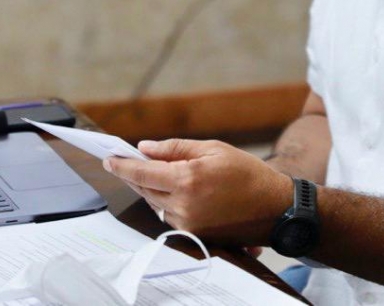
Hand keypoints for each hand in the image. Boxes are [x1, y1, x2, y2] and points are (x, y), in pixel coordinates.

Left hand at [104, 138, 291, 244]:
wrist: (274, 208)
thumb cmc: (247, 173)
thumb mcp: (213, 149)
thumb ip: (175, 149)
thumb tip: (145, 148)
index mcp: (187, 179)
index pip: (143, 173)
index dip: (122, 166)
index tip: (109, 159)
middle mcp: (183, 205)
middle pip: (146, 189)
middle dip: (136, 174)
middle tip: (128, 161)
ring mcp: (188, 223)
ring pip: (157, 203)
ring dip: (154, 188)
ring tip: (163, 173)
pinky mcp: (194, 235)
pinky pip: (170, 215)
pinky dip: (168, 201)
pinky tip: (180, 190)